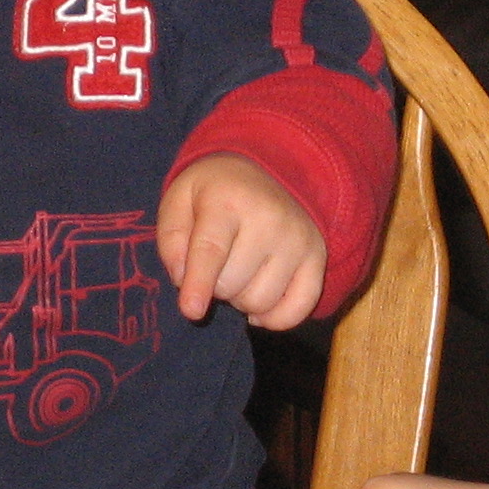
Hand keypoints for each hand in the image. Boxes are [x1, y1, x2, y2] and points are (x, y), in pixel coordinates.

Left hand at [156, 153, 326, 327]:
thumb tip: (184, 280)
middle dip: (215, 285)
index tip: (191, 311)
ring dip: (241, 300)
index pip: (212, 250)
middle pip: (232, 284)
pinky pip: (297, 309)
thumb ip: (172, 241)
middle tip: (217, 264)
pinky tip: (259, 306)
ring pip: (261, 302)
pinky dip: (275, 318)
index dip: (199, 284)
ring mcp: (298, 239)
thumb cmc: (213, 194)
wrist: (264, 170)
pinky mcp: (317, 257)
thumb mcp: (178, 203)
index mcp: (228, 199)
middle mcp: (270, 219)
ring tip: (238, 273)